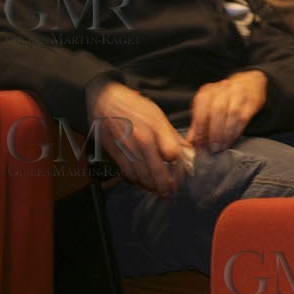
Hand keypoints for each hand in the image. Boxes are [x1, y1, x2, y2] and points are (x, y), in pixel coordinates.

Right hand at [86, 77, 187, 197]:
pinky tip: (143, 182)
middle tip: (171, 192)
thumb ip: (173, 136)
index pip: (173, 155)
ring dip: (152, 186)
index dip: (179, 165)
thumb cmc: (133, 106)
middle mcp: (142, 141)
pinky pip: (128, 174)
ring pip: (142, 177)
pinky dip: (137, 181)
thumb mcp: (158, 116)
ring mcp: (128, 149)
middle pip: (158, 171)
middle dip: (166, 185)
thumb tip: (187, 150)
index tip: (182, 172)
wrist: (105, 101)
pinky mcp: (115, 155)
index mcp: (156, 129)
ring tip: (159, 191)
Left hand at [189, 70, 267, 153]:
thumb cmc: (224, 98)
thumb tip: (190, 142)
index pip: (202, 107)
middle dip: (214, 132)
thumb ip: (198, 124)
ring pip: (232, 114)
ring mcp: (239, 94)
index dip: (200, 126)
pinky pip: (244, 117)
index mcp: (208, 91)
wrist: (249, 84)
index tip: (199, 143)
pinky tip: (232, 139)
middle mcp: (223, 89)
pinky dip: (237, 131)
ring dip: (226, 133)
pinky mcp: (252, 101)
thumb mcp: (207, 107)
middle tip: (213, 147)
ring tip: (222, 146)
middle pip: (217, 110)